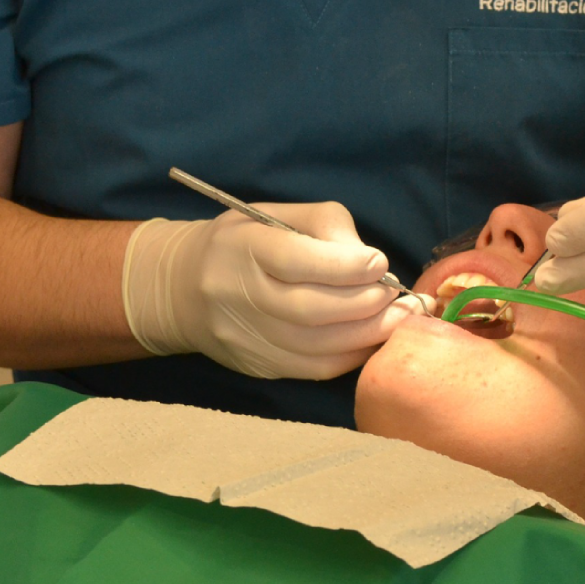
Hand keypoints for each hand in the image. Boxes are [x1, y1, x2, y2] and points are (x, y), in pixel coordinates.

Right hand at [122, 202, 430, 378]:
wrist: (185, 287)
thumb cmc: (246, 243)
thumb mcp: (278, 216)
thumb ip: (326, 227)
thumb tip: (371, 263)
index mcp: (242, 245)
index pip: (296, 260)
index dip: (345, 266)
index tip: (380, 264)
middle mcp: (237, 293)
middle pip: (310, 310)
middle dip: (365, 305)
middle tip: (399, 298)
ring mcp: (244, 336)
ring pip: (315, 346)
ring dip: (367, 335)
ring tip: (398, 320)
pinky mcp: (255, 365)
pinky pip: (312, 369)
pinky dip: (350, 357)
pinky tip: (371, 341)